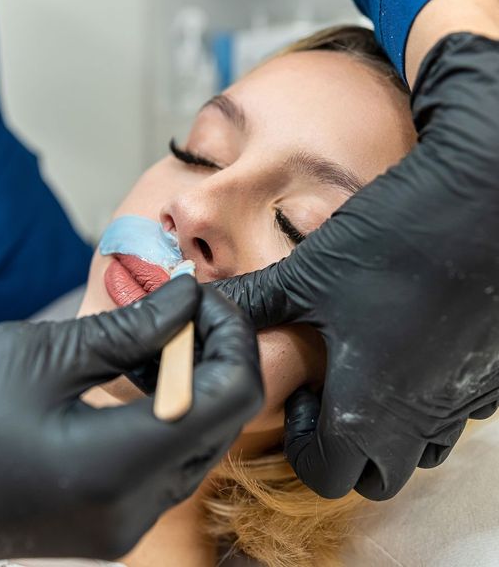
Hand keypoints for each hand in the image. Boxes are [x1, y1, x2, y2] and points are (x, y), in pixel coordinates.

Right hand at [0, 277, 262, 560]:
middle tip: (181, 308)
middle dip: (216, 353)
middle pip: (224, 419)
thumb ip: (132, 327)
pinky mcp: (113, 520)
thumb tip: (188, 295)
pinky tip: (139, 375)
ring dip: (194, 380)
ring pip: (203, 439)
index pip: (231, 397)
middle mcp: (134, 510)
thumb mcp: (43, 354)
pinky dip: (171, 409)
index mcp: (117, 466)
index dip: (232, 336)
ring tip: (154, 338)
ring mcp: (125, 524)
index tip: (203, 297)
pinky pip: (172, 459)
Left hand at [215, 0, 498, 498]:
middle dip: (345, 448)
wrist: (479, 201)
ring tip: (368, 368)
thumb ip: (253, 302)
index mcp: (371, 408)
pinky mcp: (493, 378)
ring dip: (386, 425)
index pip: (330, 474)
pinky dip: (426, 397)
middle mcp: (424, 419)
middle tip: (330, 391)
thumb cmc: (390, 243)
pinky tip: (412, 346)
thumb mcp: (307, 273)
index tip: (301, 399)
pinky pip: (454, 412)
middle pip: (377, 474)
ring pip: (420, 447)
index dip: (304, 446)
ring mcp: (464, 401)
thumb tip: (205, 306)